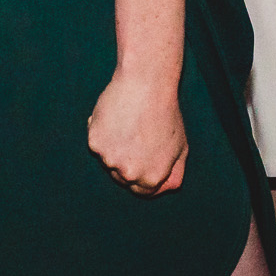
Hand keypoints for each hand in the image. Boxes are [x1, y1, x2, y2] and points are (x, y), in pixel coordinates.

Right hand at [87, 71, 186, 194]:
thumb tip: (166, 188)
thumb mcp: (180, 147)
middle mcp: (129, 174)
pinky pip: (97, 143)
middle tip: (135, 137)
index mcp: (151, 178)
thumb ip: (174, 172)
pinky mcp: (95, 143)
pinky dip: (102, 132)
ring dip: (114, 147)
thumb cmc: (166, 113)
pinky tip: (115, 117)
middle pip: (122, 177)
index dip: (143, 173)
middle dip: (128, 161)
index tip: (143, 157)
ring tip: (127, 124)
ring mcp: (110, 160)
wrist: (146, 85)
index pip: (142, 190)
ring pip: (108, 160)